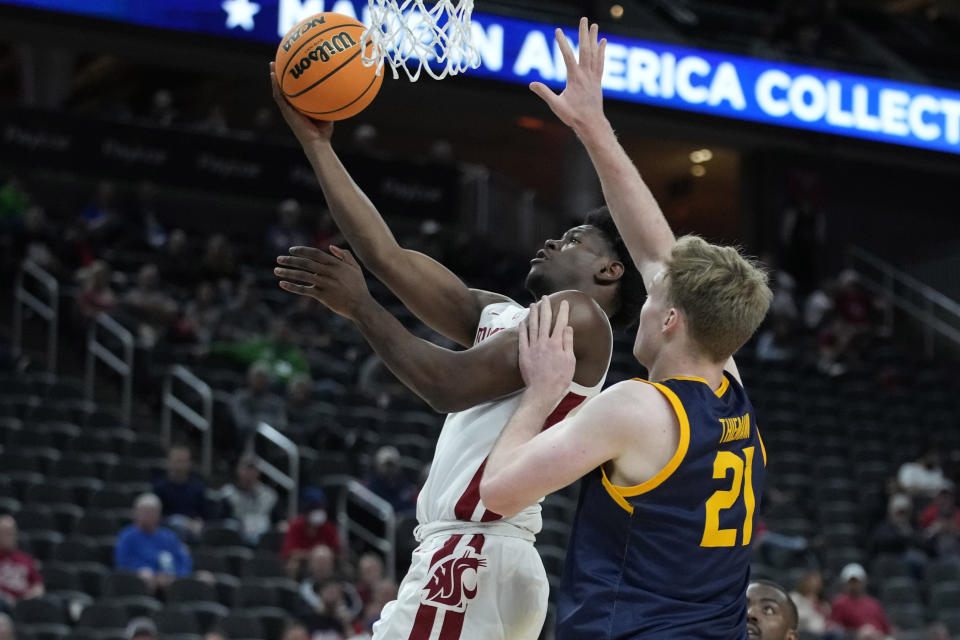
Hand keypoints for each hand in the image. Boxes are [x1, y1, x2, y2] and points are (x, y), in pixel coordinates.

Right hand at [270, 61, 333, 144]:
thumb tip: (340, 87)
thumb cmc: (324, 131)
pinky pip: (279, 97)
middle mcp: (292, 107)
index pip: (294, 90)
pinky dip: (275, 86)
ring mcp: (287, 109)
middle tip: (279, 61)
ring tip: (272, 64)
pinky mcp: (286, 112)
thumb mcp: (328, 112)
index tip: (292, 66)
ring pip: (278, 90)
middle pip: (284, 87)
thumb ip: (330, 100)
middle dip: (281, 74)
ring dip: (274, 77)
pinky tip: (273, 76)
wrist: (317, 142)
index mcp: (299, 106)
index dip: (292, 79)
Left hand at [275, 245, 370, 319]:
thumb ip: (345, 255)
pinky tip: (282, 284)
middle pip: (306, 263)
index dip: (302, 250)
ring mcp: (325, 284)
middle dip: (290, 260)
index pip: (315, 253)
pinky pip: (304, 290)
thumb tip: (331, 247)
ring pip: (302, 276)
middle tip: (279, 259)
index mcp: (336, 264)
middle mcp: (330, 273)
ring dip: (287, 272)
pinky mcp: (322, 296)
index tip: (291, 250)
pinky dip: (292, 287)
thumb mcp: (355, 268)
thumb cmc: (358, 286)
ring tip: (276, 270)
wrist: (361, 305)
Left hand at [519, 296, 574, 402]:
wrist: (542, 391)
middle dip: (545, 307)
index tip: (564, 302)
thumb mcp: (570, 361)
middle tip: (545, 297)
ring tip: (533, 304)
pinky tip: (522, 321)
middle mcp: (544, 342)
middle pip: (545, 320)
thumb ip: (568, 342)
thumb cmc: (560, 378)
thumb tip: (568, 327)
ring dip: (533, 314)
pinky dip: (522, 328)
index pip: (561, 322)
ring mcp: (532, 347)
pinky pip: (522, 337)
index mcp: (557, 343)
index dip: (563, 311)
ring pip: (532, 326)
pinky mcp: (524, 353)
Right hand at [530, 17, 606, 132]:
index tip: (558, 30)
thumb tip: (531, 84)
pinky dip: (601, 51)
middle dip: (583, 33)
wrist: (591, 124)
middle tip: (583, 19)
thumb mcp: (556, 106)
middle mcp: (586, 75)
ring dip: (593, 38)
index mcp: (575, 79)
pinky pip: (600, 62)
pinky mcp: (597, 81)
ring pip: (594, 53)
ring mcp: (593, 77)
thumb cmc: (573, 116)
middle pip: (585, 49)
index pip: (567, 56)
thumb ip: (544, 93)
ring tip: (594, 25)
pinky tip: (603, 42)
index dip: (562, 42)